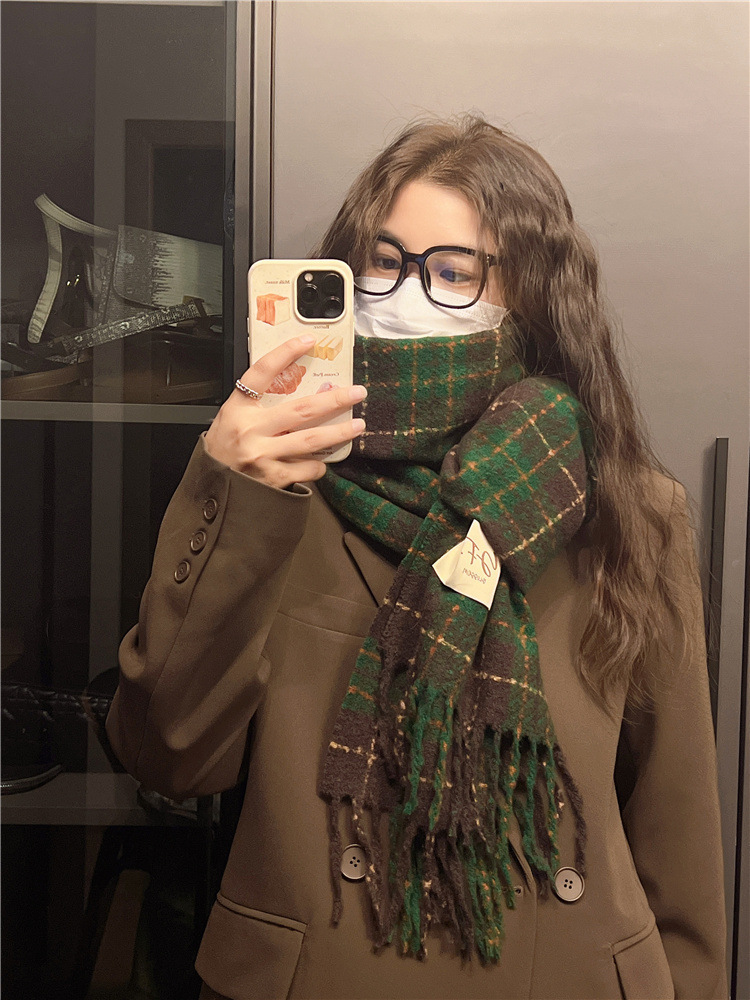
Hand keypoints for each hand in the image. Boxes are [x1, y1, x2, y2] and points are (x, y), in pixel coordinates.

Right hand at [204, 335, 365, 487]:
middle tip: (358, 393)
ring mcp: (262, 455)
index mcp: (239, 409)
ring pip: (311, 440)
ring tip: (358, 425)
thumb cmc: (223, 451)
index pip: (262, 372)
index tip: (308, 341)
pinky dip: (318, 464)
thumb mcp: (231, 418)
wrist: (213, 488)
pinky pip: (306, 469)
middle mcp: (251, 430)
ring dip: (339, 432)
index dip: (286, 353)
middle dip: (334, 400)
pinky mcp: (272, 479)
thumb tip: (295, 388)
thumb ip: (257, 405)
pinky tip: (322, 461)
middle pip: (301, 409)